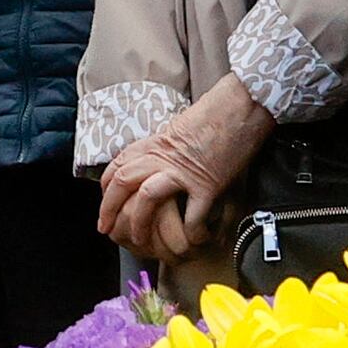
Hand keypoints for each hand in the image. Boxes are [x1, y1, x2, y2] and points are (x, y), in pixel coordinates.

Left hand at [96, 86, 274, 260]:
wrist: (242, 106)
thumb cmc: (216, 113)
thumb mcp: (179, 129)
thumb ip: (164, 148)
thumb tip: (158, 162)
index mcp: (155, 143)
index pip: (117, 166)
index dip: (106, 189)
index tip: (105, 206)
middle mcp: (163, 157)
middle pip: (122, 181)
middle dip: (109, 208)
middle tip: (106, 229)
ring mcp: (184, 172)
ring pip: (146, 198)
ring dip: (139, 224)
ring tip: (140, 242)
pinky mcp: (207, 185)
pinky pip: (191, 217)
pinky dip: (189, 233)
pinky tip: (192, 241)